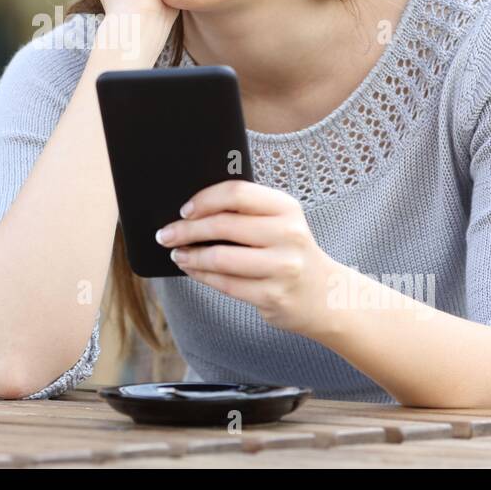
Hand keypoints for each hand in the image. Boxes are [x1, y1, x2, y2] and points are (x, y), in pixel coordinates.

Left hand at [154, 179, 340, 336]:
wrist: (325, 295)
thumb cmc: (289, 252)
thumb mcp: (279, 222)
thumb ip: (245, 212)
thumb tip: (191, 211)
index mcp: (286, 208)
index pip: (237, 193)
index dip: (204, 199)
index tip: (184, 210)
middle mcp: (288, 234)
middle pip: (223, 225)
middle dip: (186, 230)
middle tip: (165, 234)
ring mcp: (282, 267)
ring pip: (220, 257)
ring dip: (190, 255)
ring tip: (176, 254)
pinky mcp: (273, 296)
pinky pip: (225, 283)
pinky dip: (202, 275)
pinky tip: (192, 269)